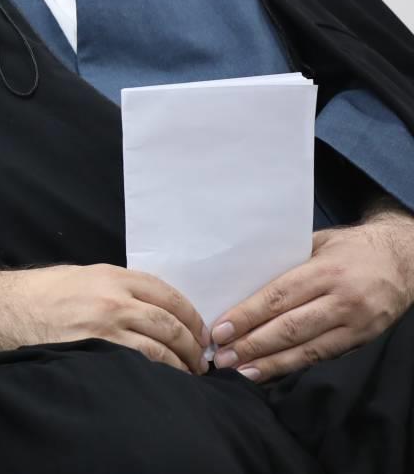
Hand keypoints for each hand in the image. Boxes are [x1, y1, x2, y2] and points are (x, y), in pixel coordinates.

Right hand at [0, 262, 207, 373]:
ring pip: (161, 348)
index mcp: (111, 276)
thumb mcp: (79, 276)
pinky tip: (162, 383)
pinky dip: (157, 375)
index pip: (168, 294)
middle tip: (199, 361)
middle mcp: (112, 298)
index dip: (191, 316)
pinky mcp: (94, 352)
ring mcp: (104, 327)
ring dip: (180, 366)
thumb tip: (149, 308)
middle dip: (192, 346)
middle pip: (171, 323)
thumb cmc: (36, 294)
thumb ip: (114, 287)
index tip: (199, 333)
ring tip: (185, 377)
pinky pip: (139, 365)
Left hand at [208, 205, 413, 381]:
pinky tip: (270, 370)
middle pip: (289, 328)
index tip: (220, 330)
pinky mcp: (363, 340)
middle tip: (222, 357)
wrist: (404, 261)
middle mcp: (342, 300)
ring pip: (307, 349)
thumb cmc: (351, 248)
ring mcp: (356, 324)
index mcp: (326, 271)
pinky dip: (294, 365)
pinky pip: (323, 356)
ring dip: (270, 363)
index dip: (247, 316)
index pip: (278, 297)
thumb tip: (239, 281)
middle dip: (252, 345)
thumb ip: (285, 261)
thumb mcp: (318, 243)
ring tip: (240, 371)